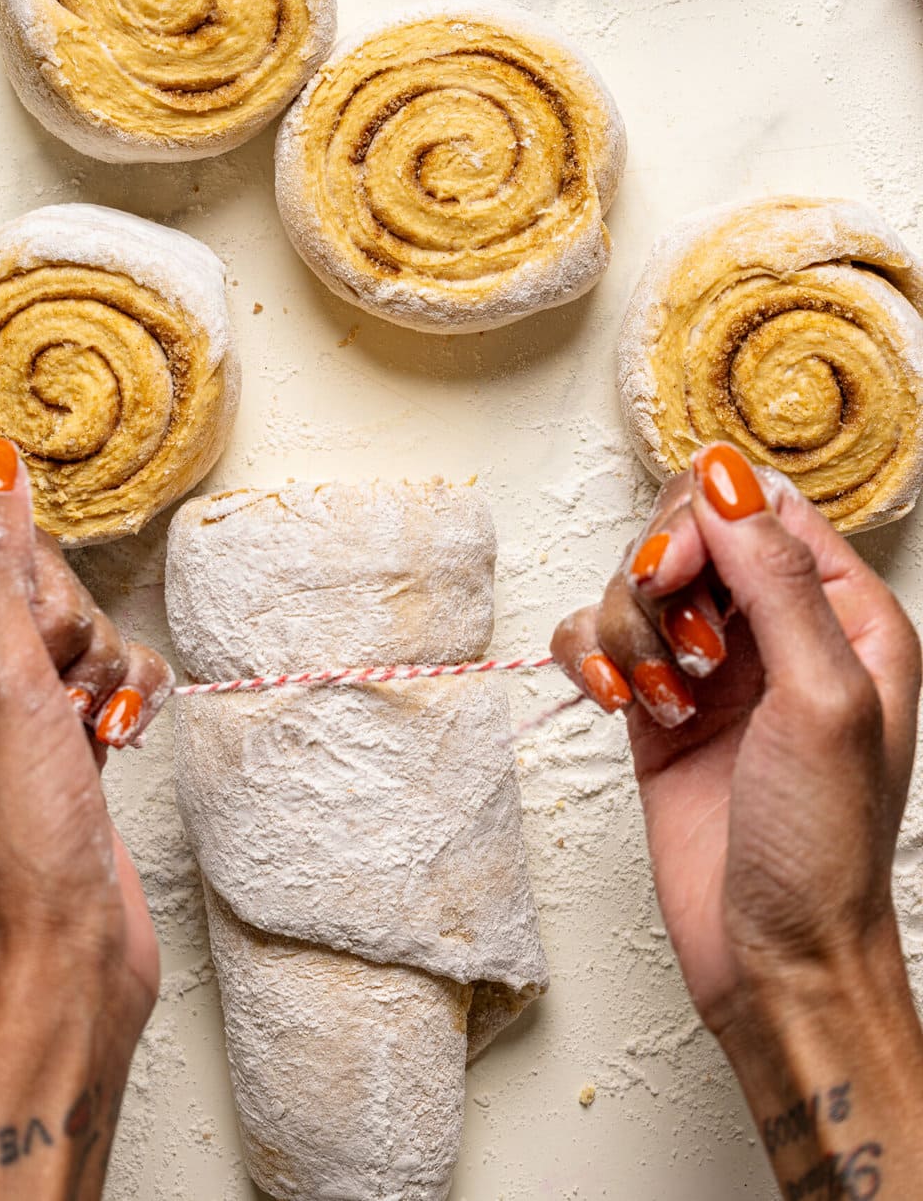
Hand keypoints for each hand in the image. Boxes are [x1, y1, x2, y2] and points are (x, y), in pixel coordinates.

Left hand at [0, 438, 172, 1198]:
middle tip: (53, 690)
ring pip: (71, 622)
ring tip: (82, 727)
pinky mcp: (52, 738)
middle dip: (63, 624)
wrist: (65, 957)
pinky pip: (103, 667)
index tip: (31, 619)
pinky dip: (122, 694)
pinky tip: (113, 738)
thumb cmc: (13, 848)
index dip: (10, 561)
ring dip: (98, 665)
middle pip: (21, 576)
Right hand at [551, 443, 922, 1196]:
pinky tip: (620, 707)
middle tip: (683, 653)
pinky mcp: (655, 704)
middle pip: (686, 532)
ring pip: (634, 584)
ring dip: (632, 636)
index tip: (684, 578)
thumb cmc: (824, 848)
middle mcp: (776, 628)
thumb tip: (727, 478)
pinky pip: (596, 639)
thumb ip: (776, 578)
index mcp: (843, 612)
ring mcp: (711, 665)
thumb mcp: (823, 699)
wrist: (773, 959)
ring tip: (668, 703)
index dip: (706, 527)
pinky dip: (593, 662)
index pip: (758, 506)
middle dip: (664, 583)